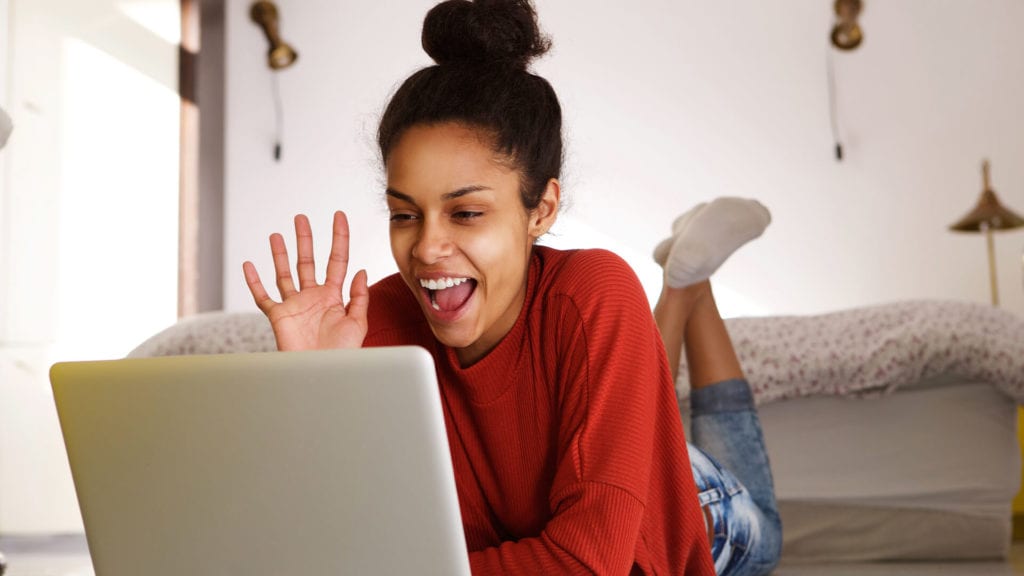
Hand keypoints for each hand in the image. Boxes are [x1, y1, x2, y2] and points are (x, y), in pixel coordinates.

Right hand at [243, 211, 369, 350]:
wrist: (323, 373)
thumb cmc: (344, 353)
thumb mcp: (358, 323)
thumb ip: (359, 296)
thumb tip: (361, 270)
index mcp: (333, 295)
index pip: (337, 260)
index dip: (339, 237)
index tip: (339, 216)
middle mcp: (312, 297)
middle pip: (308, 261)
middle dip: (305, 239)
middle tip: (301, 218)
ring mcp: (294, 305)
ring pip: (284, 274)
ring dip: (280, 255)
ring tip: (276, 235)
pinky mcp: (278, 317)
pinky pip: (263, 297)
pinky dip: (254, 282)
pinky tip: (248, 265)